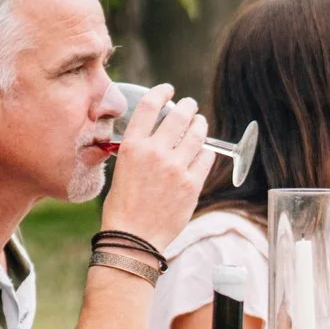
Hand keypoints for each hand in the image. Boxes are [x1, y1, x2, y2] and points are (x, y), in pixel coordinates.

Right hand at [101, 81, 212, 246]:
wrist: (134, 238)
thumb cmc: (124, 206)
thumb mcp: (123, 169)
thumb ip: (140, 149)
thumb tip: (158, 134)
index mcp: (133, 146)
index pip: (150, 106)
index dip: (161, 92)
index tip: (168, 90)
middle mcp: (155, 153)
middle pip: (179, 115)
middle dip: (187, 106)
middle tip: (189, 106)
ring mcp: (176, 168)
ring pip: (197, 133)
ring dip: (200, 124)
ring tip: (199, 123)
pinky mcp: (192, 184)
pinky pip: (207, 157)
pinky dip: (206, 151)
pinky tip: (202, 151)